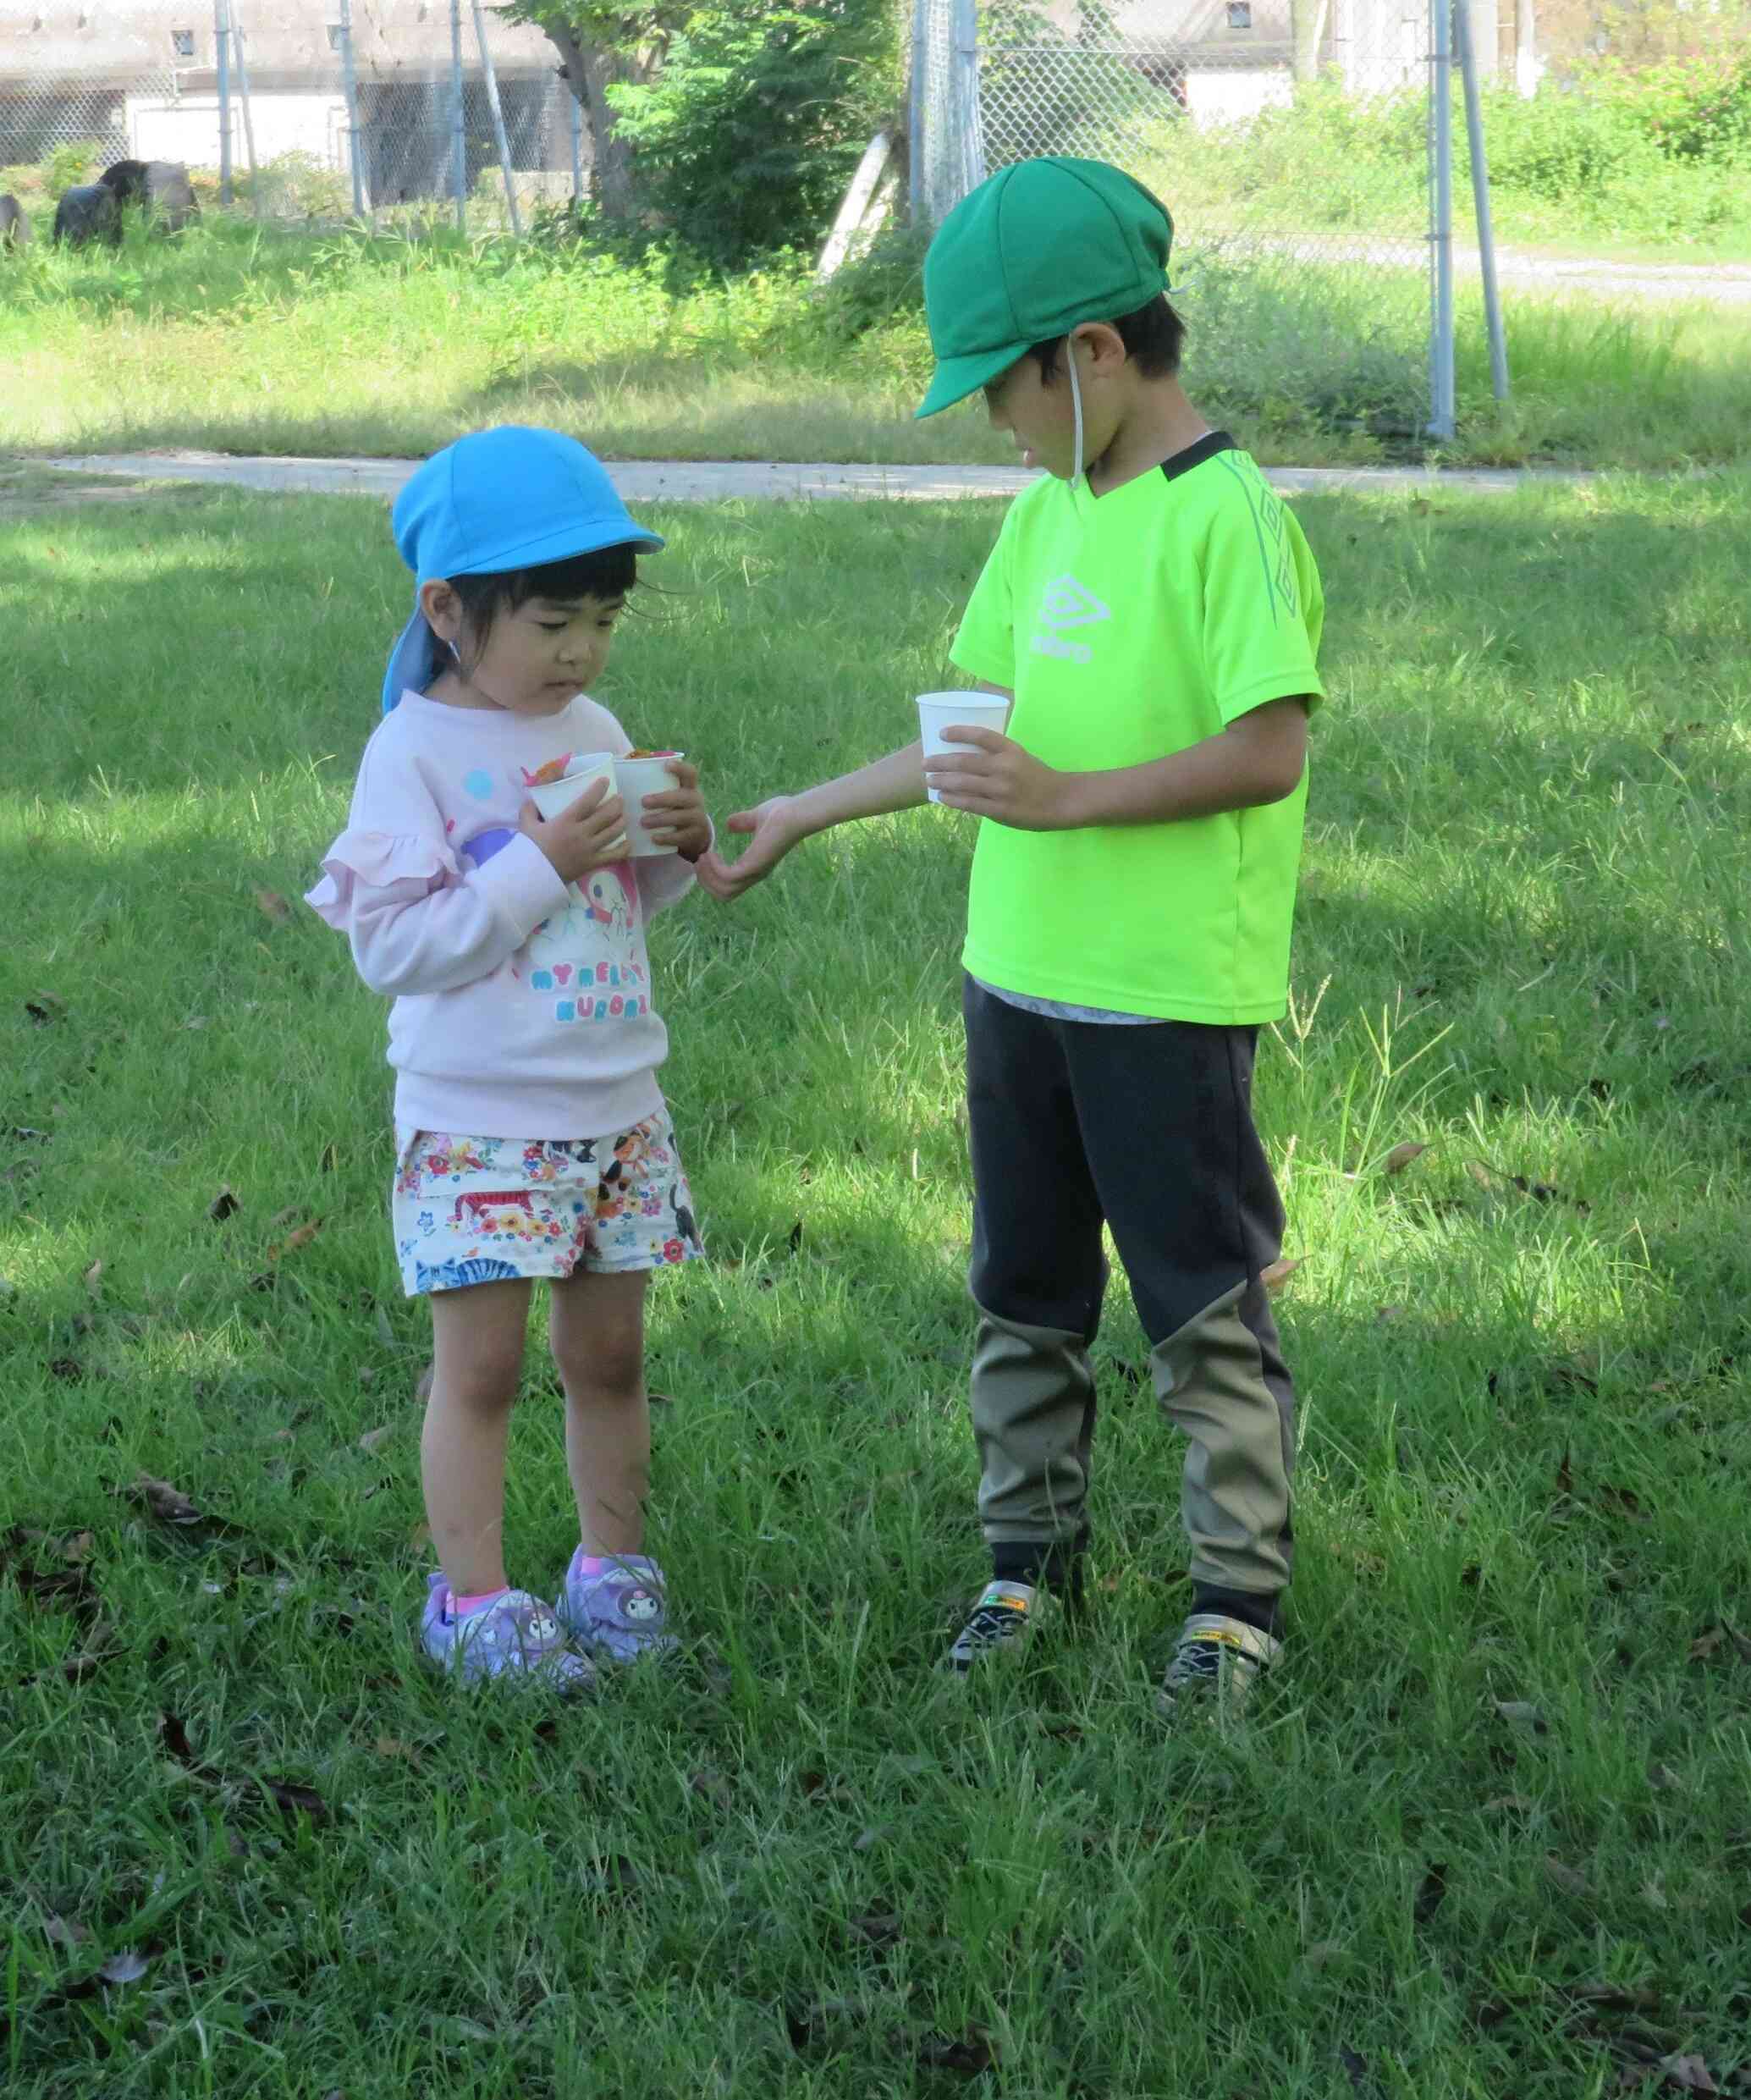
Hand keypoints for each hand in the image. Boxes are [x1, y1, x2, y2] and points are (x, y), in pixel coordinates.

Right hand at [518, 780, 627, 884]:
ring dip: (621, 821)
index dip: (598, 789)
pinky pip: (614, 855)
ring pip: (613, 832)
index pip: (587, 801)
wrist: (533, 877)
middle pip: (606, 815)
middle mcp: (581, 833)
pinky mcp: (593, 863)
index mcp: (566, 821)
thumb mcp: (526, 826)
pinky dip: (624, 848)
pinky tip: (627, 842)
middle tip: (620, 798)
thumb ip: (529, 810)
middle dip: (616, 804)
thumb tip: (532, 799)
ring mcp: (589, 849)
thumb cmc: (530, 850)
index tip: (606, 781)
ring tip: (624, 815)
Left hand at [638, 758, 711, 861]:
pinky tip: (654, 838)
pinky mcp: (695, 835)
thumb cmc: (674, 808)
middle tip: (643, 802)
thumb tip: (623, 763)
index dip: (680, 767)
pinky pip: (680, 837)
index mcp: (689, 786)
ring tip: (643, 822)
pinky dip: (666, 838)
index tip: (665, 765)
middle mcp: (696, 800)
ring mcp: (697, 818)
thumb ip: (656, 784)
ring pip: (681, 817)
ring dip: (660, 819)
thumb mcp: (672, 795)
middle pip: (683, 796)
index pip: (690, 772)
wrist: (695, 834)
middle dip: (662, 799)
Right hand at [695, 795, 808, 900]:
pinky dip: (714, 868)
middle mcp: (754, 874)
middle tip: (698, 861)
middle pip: (723, 895)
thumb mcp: (755, 817)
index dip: (711, 877)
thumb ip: (742, 822)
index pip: (728, 886)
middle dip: (705, 881)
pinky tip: (711, 852)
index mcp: (754, 866)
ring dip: (707, 875)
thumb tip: (729, 824)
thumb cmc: (782, 813)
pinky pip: (727, 877)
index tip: (703, 858)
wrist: (795, 812)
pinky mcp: (753, 867)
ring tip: (702, 857)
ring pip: (723, 891)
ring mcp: (754, 872)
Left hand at [923, 727, 1082, 829]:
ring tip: (929, 780)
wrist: (1060, 800)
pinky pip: (970, 804)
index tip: (942, 733)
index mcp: (1011, 750)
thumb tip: (965, 754)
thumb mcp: (1021, 756)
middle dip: (940, 761)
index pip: (981, 735)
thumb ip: (998, 754)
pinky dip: (953, 799)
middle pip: (964, 761)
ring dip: (942, 781)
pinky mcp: (999, 810)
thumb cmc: (1038, 776)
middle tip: (925, 762)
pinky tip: (942, 796)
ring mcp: (1001, 790)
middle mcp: (1005, 768)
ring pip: (963, 783)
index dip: (959, 732)